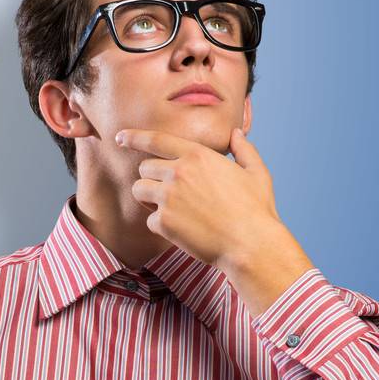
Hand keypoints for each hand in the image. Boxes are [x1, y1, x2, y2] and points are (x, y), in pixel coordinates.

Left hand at [115, 124, 284, 270]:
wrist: (251, 246)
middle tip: (170, 192)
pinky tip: (182, 230)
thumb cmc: (257, 211)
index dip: (134, 137)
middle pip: (144, 168)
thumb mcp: (257, 174)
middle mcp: (179, 172)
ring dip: (148, 198)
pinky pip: (149, 220)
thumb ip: (244, 150)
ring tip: (170, 209)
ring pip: (138, 190)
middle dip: (152, 178)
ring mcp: (168, 197)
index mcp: (198, 156)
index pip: (155, 139)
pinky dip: (161, 226)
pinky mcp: (164, 222)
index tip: (120, 137)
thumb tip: (236, 133)